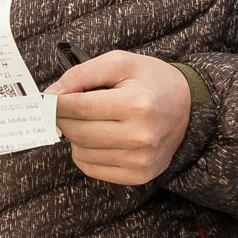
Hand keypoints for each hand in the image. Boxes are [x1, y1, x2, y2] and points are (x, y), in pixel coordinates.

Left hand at [47, 52, 192, 185]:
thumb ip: (83, 73)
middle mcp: (141, 135)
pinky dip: (86, 153)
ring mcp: (140, 159)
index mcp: (137, 104)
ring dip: (75, 137)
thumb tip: (52, 94)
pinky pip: (92, 169)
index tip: (48, 99)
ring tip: (90, 121)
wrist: (189, 109)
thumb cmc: (154, 83)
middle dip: (63, 119)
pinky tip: (98, 139)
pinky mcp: (138, 175)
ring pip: (81, 152)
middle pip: (77, 131)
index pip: (79, 107)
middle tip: (65, 108)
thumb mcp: (122, 63)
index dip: (56, 103)